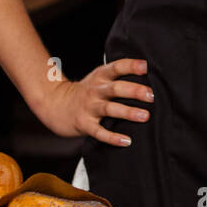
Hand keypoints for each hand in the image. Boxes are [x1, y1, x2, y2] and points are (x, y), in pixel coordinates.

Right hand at [34, 58, 152, 146]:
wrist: (55, 104)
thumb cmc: (87, 91)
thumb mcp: (98, 77)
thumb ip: (118, 75)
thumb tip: (148, 74)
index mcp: (100, 76)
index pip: (117, 67)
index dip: (131, 66)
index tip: (146, 67)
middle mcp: (95, 90)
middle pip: (116, 88)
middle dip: (134, 91)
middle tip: (151, 95)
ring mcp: (89, 107)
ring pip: (110, 109)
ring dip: (128, 112)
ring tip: (145, 116)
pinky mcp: (84, 124)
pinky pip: (99, 132)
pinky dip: (112, 137)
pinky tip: (126, 141)